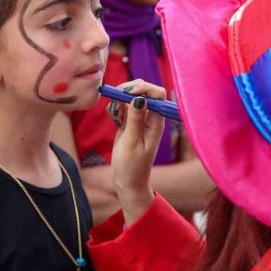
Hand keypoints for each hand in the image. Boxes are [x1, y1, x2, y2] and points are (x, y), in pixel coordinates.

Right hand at [109, 79, 164, 225]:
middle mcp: (150, 117)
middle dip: (129, 90)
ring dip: (120, 99)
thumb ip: (135, 119)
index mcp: (156, 121)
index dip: (144, 88)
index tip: (128, 93)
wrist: (128, 182)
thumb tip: (139, 97)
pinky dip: (116, 107)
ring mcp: (140, 119)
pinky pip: (124, 106)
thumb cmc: (132, 166)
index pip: (157, 94)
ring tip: (114, 115)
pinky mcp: (130, 122)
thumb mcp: (131, 142)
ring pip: (132, 96)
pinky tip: (113, 118)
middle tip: (115, 99)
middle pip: (144, 90)